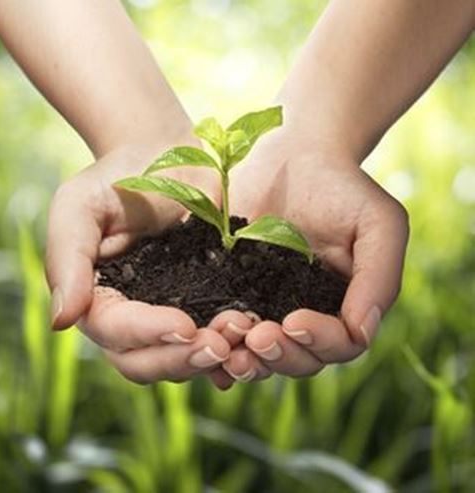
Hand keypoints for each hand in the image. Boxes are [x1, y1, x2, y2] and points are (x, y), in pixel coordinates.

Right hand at [46, 143, 232, 383]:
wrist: (166, 158)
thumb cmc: (117, 178)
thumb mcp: (79, 207)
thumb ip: (68, 260)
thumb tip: (62, 321)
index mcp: (98, 299)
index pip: (115, 331)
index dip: (148, 334)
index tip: (184, 324)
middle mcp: (131, 317)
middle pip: (146, 362)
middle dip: (182, 359)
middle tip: (220, 345)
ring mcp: (169, 313)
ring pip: (181, 358)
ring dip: (212, 358)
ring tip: (243, 335)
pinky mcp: (204, 303)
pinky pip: (213, 338)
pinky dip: (232, 348)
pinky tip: (254, 341)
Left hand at [213, 126, 408, 381]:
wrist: (294, 154)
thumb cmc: (342, 187)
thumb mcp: (377, 223)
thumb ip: (378, 277)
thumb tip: (362, 331)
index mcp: (342, 305)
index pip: (339, 345)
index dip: (318, 342)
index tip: (293, 319)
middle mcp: (305, 313)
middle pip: (297, 360)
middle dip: (277, 356)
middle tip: (255, 337)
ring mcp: (267, 305)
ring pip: (260, 354)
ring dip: (245, 360)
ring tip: (228, 347)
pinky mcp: (232, 290)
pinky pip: (225, 329)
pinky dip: (216, 347)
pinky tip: (201, 343)